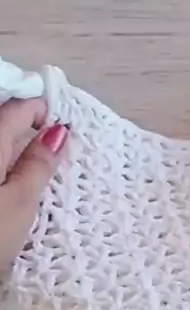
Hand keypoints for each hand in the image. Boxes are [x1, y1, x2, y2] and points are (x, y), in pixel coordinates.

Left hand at [0, 98, 68, 272]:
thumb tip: (60, 131)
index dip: (45, 110)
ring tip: (28, 171)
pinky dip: (0, 162)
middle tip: (49, 151)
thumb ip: (40, 163)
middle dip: (25, 124)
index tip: (63, 131)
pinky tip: (5, 184)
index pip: (21, 106)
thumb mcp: (20, 203)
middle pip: (2, 117)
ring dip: (9, 145)